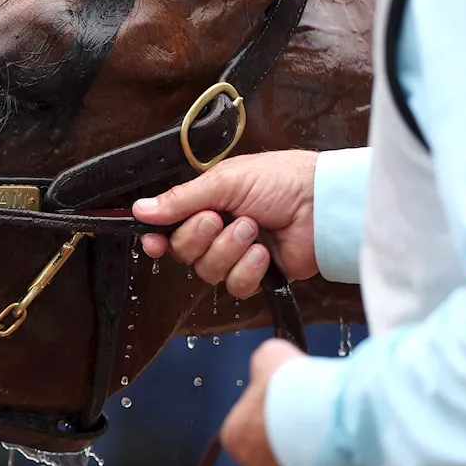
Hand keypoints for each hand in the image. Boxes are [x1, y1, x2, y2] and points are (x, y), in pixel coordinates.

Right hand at [132, 150, 318, 297]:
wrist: (324, 203)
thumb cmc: (282, 180)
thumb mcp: (225, 181)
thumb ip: (180, 199)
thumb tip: (141, 209)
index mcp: (205, 203)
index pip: (168, 227)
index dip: (157, 238)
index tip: (153, 242)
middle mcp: (217, 230)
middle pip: (183, 252)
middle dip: (200, 237)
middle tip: (219, 218)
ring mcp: (236, 254)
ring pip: (208, 271)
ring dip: (229, 250)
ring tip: (253, 229)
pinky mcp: (257, 275)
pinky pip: (235, 285)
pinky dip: (249, 269)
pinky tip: (265, 252)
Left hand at [220, 339, 345, 465]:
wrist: (323, 417)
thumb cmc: (291, 388)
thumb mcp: (271, 358)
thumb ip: (266, 365)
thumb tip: (269, 365)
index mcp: (235, 435)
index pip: (250, 429)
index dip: (275, 418)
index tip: (295, 408)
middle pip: (273, 456)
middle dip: (294, 444)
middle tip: (318, 426)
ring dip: (314, 464)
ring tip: (335, 443)